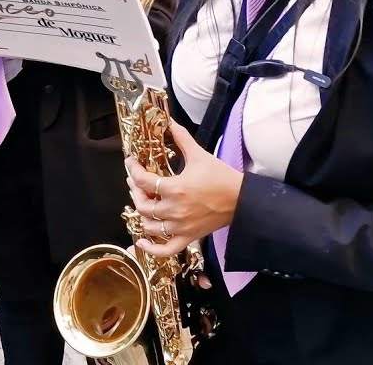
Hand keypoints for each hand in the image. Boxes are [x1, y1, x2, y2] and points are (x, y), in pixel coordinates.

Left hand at [124, 123, 242, 258]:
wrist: (241, 199)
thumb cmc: (222, 177)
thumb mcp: (199, 155)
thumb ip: (181, 138)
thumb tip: (170, 122)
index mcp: (176, 188)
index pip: (143, 181)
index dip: (133, 170)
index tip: (131, 163)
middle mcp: (175, 210)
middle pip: (142, 205)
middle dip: (135, 191)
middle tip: (135, 182)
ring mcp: (180, 227)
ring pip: (149, 226)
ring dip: (142, 215)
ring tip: (143, 202)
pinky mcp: (188, 238)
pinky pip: (165, 250)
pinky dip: (151, 248)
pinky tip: (143, 241)